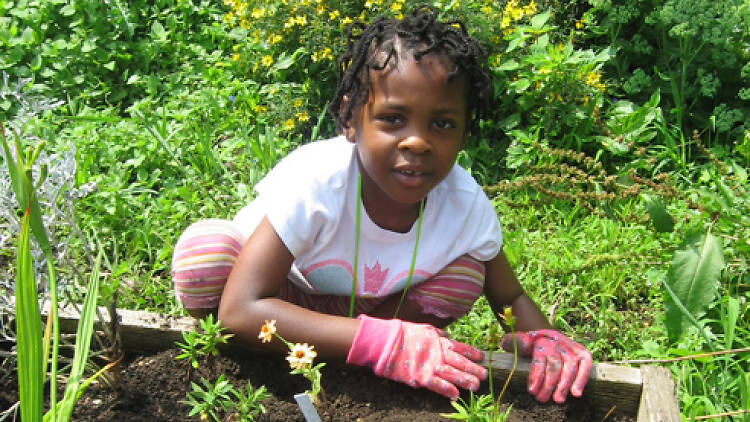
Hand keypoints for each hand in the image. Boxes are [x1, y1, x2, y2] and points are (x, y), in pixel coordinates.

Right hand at [347, 315, 487, 399]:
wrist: (386, 342)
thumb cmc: (402, 333)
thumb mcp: (423, 328)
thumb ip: (437, 334)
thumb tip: (446, 336)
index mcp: (439, 340)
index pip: (460, 347)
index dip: (472, 353)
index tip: (481, 357)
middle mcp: (438, 353)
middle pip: (460, 362)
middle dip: (473, 369)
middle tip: (485, 375)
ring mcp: (430, 366)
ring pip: (453, 375)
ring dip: (465, 381)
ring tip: (476, 386)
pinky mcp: (421, 377)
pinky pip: (438, 385)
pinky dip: (448, 390)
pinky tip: (456, 394)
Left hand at [501, 329, 591, 402]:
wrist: (545, 335)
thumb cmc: (532, 344)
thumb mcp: (520, 341)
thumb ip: (514, 342)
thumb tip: (503, 343)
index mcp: (540, 340)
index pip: (539, 358)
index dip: (536, 375)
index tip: (532, 391)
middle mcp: (557, 342)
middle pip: (555, 363)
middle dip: (549, 383)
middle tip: (542, 399)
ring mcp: (570, 346)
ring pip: (570, 365)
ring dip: (564, 384)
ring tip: (558, 400)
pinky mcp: (582, 352)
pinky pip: (585, 364)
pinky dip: (582, 378)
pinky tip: (577, 393)